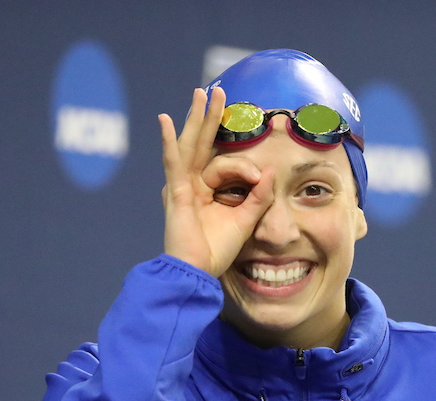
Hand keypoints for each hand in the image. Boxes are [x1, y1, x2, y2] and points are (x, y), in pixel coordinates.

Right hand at [158, 87, 275, 276]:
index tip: (258, 179)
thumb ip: (258, 196)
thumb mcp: (245, 220)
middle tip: (218, 92)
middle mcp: (192, 185)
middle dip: (212, 117)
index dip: (245, 167)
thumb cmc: (216, 252)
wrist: (197, 273)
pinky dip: (168, 141)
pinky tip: (165, 120)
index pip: (227, 165)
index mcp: (207, 192)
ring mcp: (181, 186)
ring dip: (197, 119)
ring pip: (192, 145)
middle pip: (204, 144)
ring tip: (202, 94)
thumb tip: (270, 171)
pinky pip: (173, 162)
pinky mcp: (175, 192)